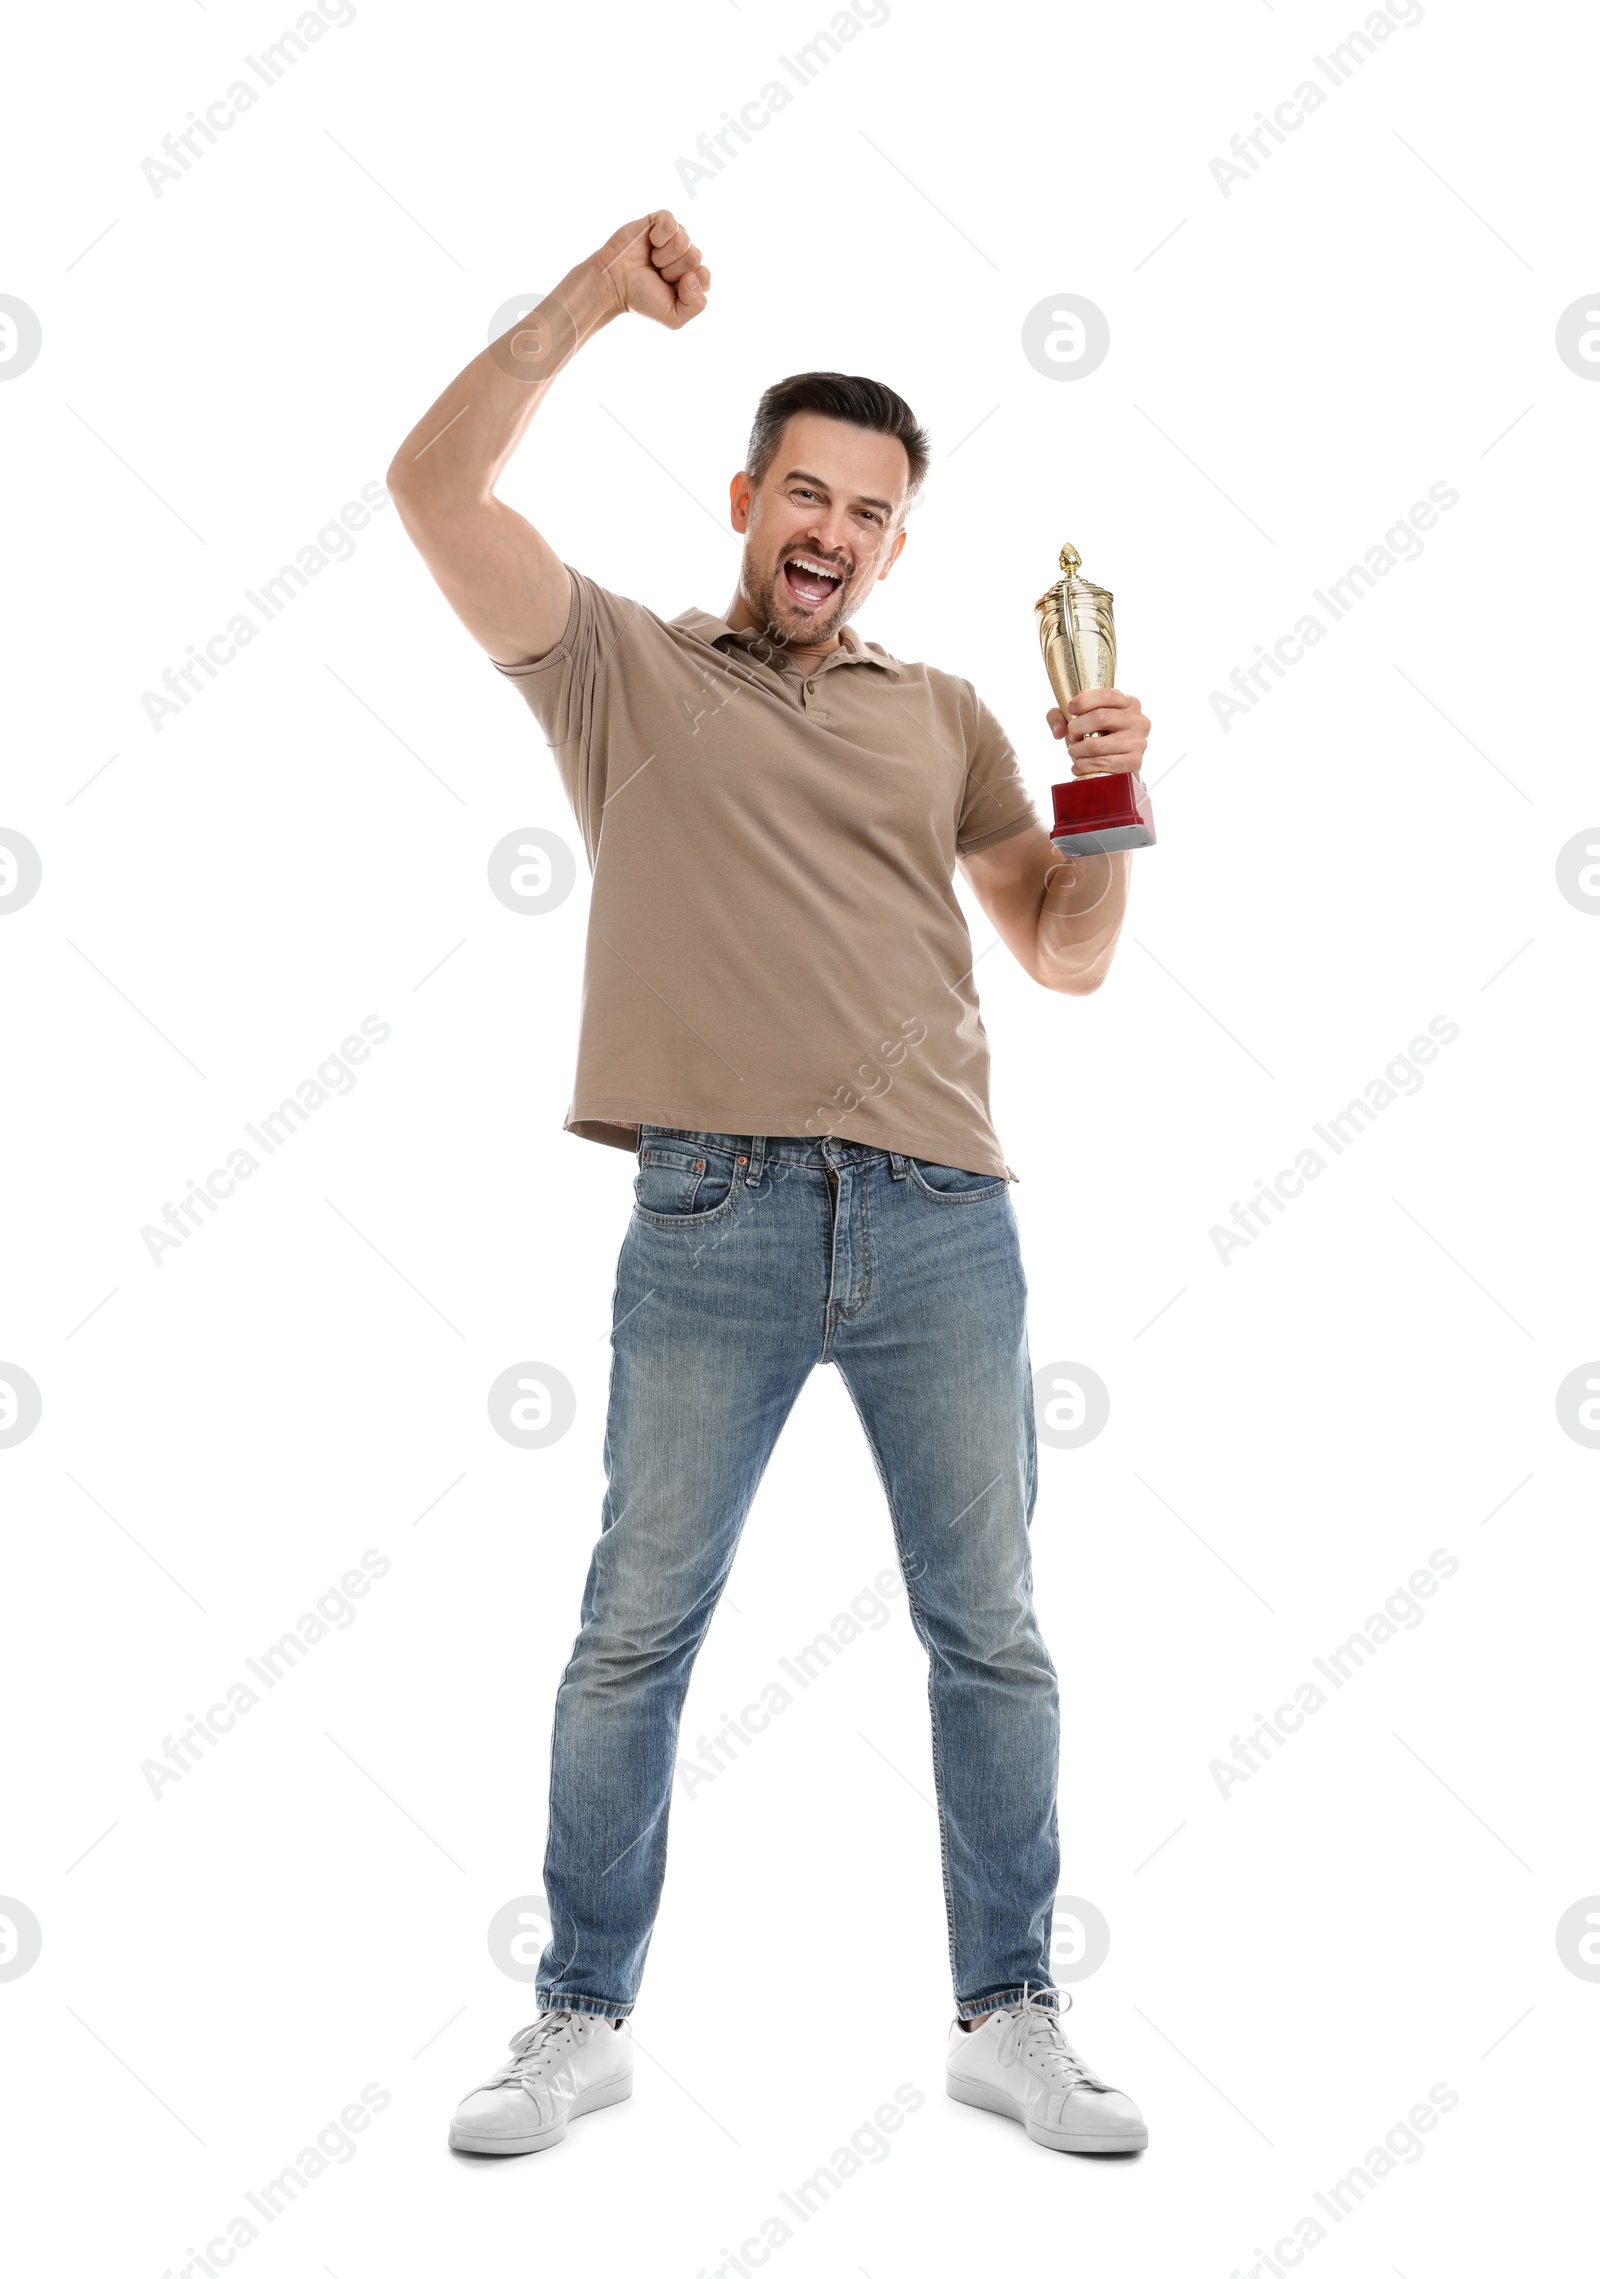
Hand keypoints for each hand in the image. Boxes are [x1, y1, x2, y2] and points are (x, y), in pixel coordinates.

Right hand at [593, 210, 710, 329]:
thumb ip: (695, 307)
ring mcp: (675, 238)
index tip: (669, 288)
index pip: (705, 277)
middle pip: (696, 257)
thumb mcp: (672, 317)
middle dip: (673, 270)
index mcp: (693, 278)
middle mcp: (686, 256)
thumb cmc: (641, 299)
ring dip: (663, 256)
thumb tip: (694, 275)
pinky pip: (671, 224)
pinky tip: (650, 242)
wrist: (613, 283)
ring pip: (684, 241)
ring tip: (652, 261)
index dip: (687, 284)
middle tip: (657, 274)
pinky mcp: (661, 222)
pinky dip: (659, 236)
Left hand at [1046, 687, 1149, 776]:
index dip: (1083, 701)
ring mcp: (1138, 742)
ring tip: (1073, 751)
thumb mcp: (1081, 718)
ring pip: (1097, 745)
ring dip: (1077, 750)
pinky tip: (1079, 765)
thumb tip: (1058, 730)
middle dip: (1077, 727)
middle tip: (1071, 735)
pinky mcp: (1134, 762)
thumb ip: (1060, 715)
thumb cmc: (1098, 735)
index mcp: (1129, 703)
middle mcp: (1138, 720)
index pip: (1106, 695)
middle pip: (1100, 717)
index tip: (1070, 709)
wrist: (1117, 762)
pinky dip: (1084, 765)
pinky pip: (1102, 764)